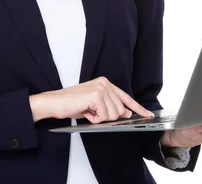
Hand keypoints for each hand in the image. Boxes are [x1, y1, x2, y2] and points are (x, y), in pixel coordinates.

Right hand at [30, 76, 153, 122]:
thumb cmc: (72, 104)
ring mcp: (101, 88)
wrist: (54, 102)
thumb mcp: (94, 105)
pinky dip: (94, 119)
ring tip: (87, 111)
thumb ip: (110, 106)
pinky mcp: (96, 95)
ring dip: (99, 118)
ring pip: (113, 115)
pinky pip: (103, 116)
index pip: (126, 97)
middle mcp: (104, 83)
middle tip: (92, 112)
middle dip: (107, 116)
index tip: (148, 114)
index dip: (138, 108)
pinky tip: (85, 111)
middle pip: (120, 110)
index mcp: (105, 83)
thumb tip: (125, 114)